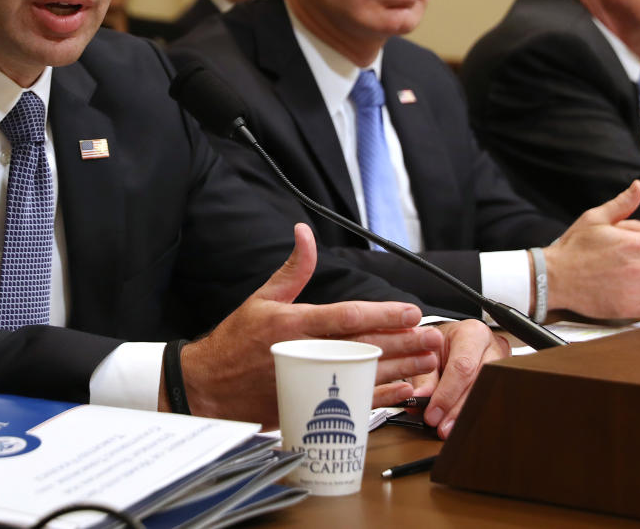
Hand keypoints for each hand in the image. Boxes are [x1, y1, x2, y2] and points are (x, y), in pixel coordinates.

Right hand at [176, 223, 443, 425]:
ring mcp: (307, 384)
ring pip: (364, 376)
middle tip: (432, 336)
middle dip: (403, 342)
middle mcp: (304, 354)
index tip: (410, 312)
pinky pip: (351, 403)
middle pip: (363, 348)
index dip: (382, 314)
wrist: (207, 388)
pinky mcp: (308, 406)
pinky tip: (404, 389)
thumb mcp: (261, 298)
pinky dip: (381, 396)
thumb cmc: (234, 341)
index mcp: (293, 325)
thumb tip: (304, 233)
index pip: (346, 317)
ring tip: (428, 360)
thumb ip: (293, 269)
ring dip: (401, 368)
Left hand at [405, 319, 508, 438]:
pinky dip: (476, 414)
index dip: (447, 394)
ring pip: (490, 394)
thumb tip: (419, 401)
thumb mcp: (427, 353)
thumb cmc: (442, 344)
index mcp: (472, 333)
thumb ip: (423, 378)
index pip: (462, 366)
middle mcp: (493, 346)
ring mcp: (504, 364)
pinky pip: (493, 400)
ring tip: (449, 429)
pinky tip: (463, 424)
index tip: (433, 413)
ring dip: (467, 415)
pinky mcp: (506, 379)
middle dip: (458, 410)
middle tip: (442, 427)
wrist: (454, 341)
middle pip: (480, 383)